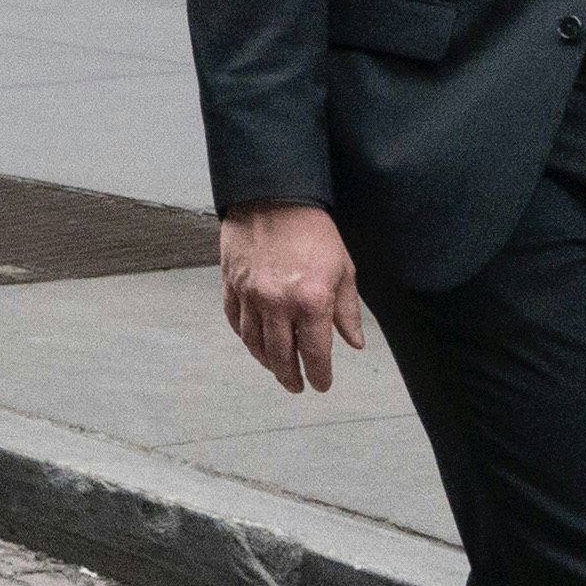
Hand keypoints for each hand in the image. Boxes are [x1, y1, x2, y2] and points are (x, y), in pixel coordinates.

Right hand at [220, 201, 369, 393]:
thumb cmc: (314, 231)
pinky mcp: (232, 285)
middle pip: (281, 355)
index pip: (315, 352)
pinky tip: (254, 343)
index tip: (321, 384)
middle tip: (297, 386)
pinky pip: (236, 321)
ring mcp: (251, 296)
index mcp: (311, 301)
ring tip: (277, 369)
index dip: (319, 374)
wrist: (273, 198)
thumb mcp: (343, 269)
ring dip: (267, 361)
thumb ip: (347, 311)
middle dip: (291, 376)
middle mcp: (278, 304)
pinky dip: (245, 337)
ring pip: (254, 343)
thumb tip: (353, 342)